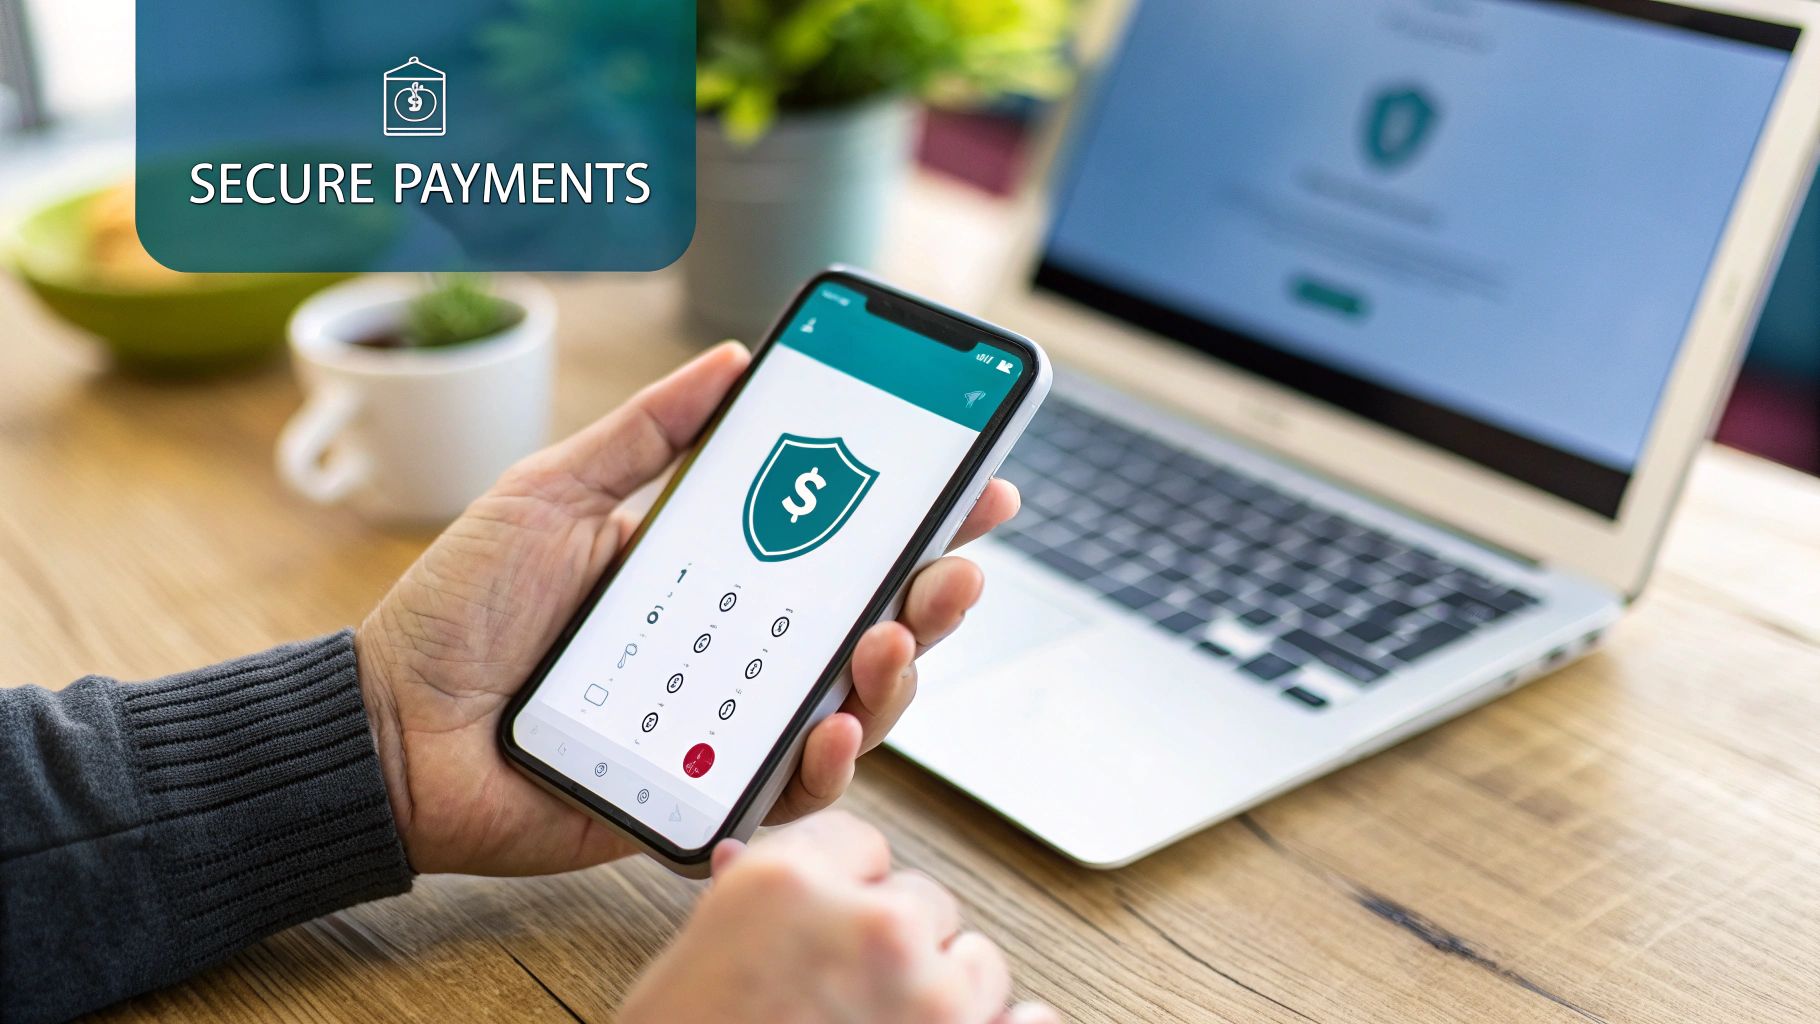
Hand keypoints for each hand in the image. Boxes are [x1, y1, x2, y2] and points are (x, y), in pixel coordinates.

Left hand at [355, 343, 1019, 874]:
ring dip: (893, 677)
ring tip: (891, 638)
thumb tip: (734, 357)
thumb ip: (646, 434)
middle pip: (866, 629)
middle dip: (931, 597)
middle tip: (957, 565)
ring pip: (849, 712)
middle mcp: (733, 655)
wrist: (388, 723)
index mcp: (713, 579)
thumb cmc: (461, 610)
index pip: (835, 548)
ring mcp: (724, 731)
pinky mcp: (700, 802)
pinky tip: (828, 729)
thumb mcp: (554, 494)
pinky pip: (787, 795)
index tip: (977, 485)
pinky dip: (823, 766)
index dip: (912, 522)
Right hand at [620, 812, 1058, 1023]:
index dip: (846, 890)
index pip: (862, 846)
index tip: (835, 922)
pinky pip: (1029, 1022)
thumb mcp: (696, 962)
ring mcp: (931, 997)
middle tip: (847, 994)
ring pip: (975, 961)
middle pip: (922, 902)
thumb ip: (740, 905)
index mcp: (791, 885)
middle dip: (893, 945)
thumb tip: (739, 863)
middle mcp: (872, 926)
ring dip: (942, 993)